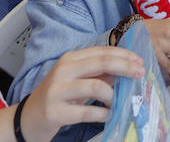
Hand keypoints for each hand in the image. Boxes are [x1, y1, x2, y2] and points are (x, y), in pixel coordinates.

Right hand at [18, 46, 143, 141]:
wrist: (28, 118)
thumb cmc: (59, 97)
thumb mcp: (78, 80)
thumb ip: (100, 74)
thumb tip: (127, 70)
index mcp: (70, 59)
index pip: (102, 51)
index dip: (124, 55)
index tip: (140, 62)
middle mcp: (63, 70)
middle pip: (101, 63)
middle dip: (125, 67)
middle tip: (140, 75)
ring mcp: (58, 91)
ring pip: (96, 86)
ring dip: (114, 95)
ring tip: (120, 102)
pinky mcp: (55, 112)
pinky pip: (87, 112)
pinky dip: (103, 113)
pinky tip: (109, 115)